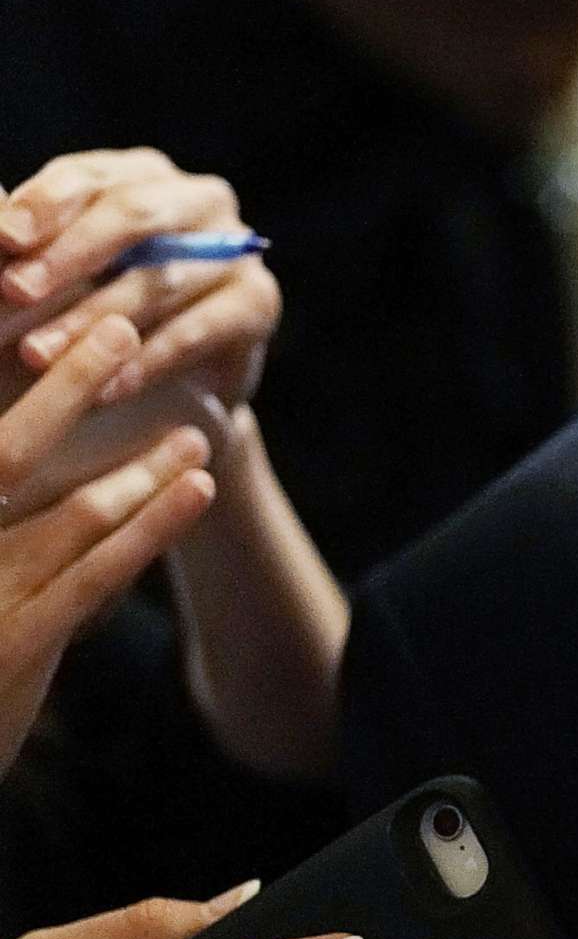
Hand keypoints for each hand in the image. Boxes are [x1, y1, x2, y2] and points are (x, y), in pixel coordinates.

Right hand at [0, 315, 218, 770]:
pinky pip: (97, 574)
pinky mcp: (16, 645)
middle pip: (0, 450)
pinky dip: (154, 523)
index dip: (1, 363)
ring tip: (197, 427)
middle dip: (66, 383)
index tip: (37, 293)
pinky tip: (197, 486)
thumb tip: (28, 398)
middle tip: (122, 324)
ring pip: (69, 512)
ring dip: (141, 462)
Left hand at [2, 151, 280, 413]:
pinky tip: (104, 387)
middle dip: (67, 256)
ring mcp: (236, 248)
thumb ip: (25, 248)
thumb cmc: (99, 307)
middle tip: (14, 292)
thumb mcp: (57, 271)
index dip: (43, 206)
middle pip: (133, 216)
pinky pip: (199, 328)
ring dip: (92, 320)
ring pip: (159, 278)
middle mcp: (197, 199)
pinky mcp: (259, 300)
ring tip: (38, 355)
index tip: (2, 241)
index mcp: (140, 174)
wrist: (180, 379)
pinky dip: (147, 360)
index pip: (88, 178)